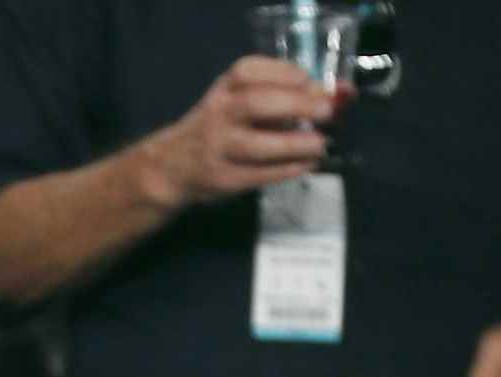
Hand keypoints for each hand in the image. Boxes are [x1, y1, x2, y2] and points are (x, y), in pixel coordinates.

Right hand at [149, 58, 335, 210]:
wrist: (174, 167)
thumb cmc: (217, 127)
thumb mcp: (234, 100)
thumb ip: (272, 94)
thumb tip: (323, 94)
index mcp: (223, 89)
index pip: (247, 72)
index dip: (280, 73)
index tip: (307, 79)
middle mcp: (218, 114)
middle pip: (254, 104)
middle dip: (294, 104)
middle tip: (327, 110)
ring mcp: (219, 149)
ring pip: (256, 145)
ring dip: (293, 144)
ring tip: (321, 144)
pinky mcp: (224, 180)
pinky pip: (258, 175)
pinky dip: (286, 170)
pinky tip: (307, 165)